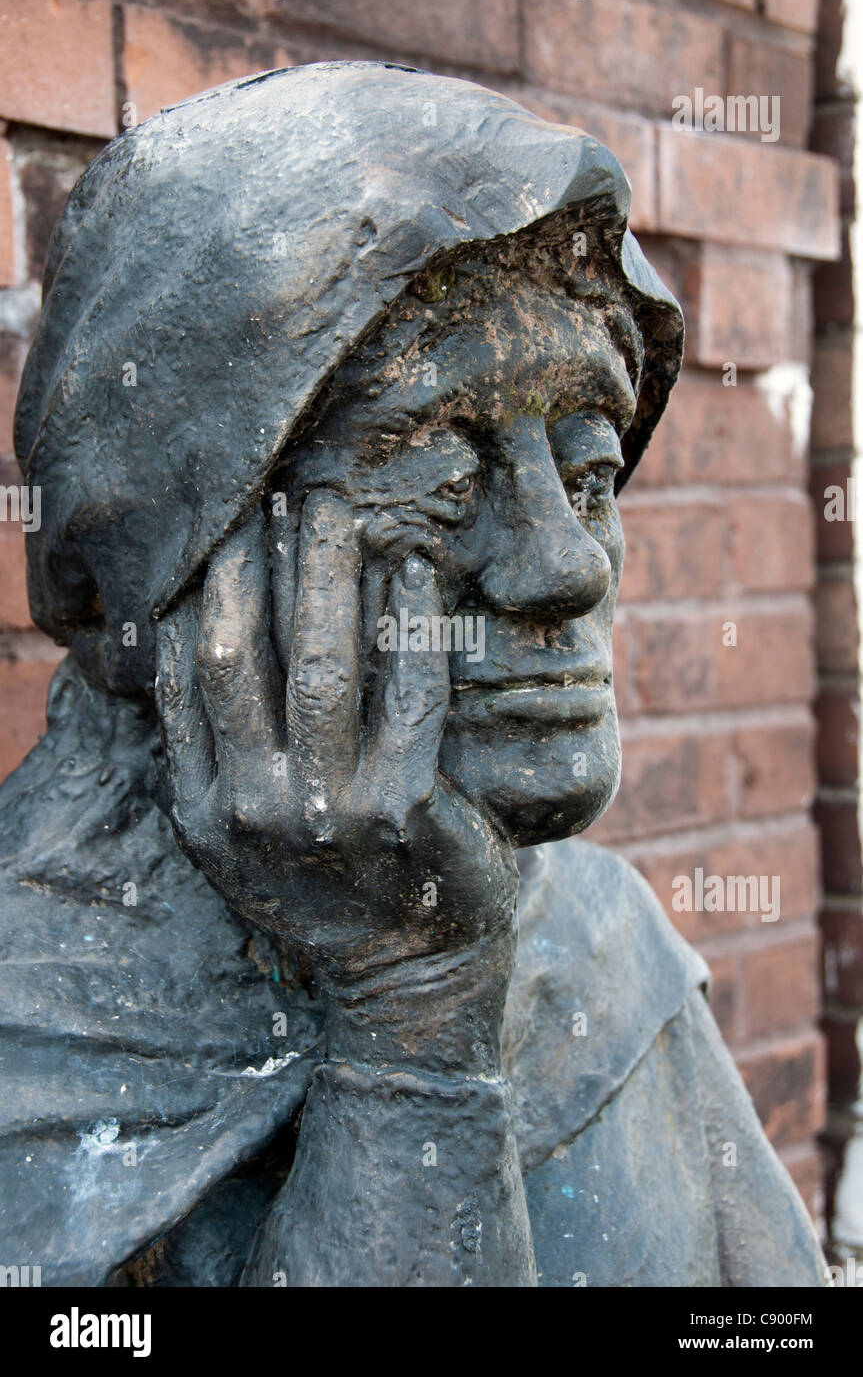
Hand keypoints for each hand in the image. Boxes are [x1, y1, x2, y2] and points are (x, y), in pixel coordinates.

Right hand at [154, 492, 517, 1070]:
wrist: (406, 975)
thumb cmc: (327, 890)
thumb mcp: (239, 838)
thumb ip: (211, 754)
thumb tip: (187, 644)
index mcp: (200, 808)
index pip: (187, 675)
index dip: (202, 590)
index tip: (222, 526)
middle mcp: (251, 810)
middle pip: (242, 656)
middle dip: (256, 564)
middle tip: (277, 492)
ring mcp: (329, 813)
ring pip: (322, 665)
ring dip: (327, 574)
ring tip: (338, 508)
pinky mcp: (405, 809)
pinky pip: (407, 695)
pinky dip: (408, 624)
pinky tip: (412, 569)